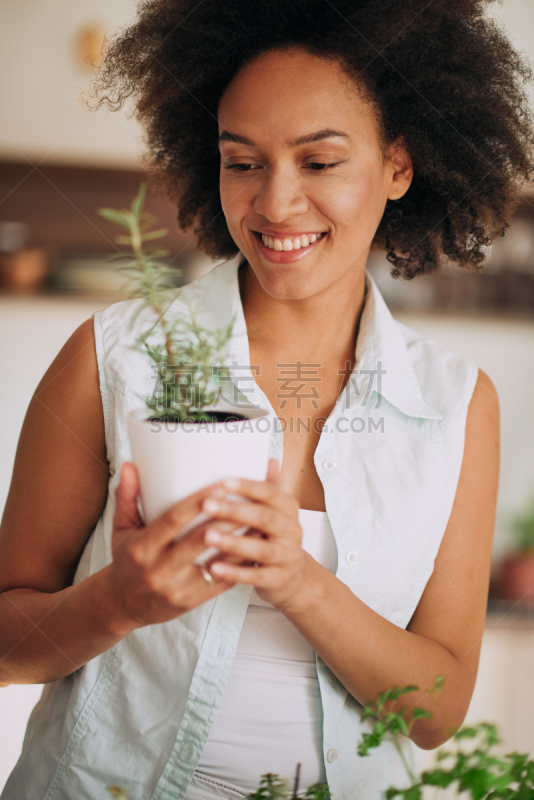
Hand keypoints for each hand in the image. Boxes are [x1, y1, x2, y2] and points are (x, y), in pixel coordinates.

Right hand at [108, 462, 244, 630]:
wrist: (124, 605)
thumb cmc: (127, 559)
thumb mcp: (121, 529)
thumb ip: (126, 496)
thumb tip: (129, 464)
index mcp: (142, 548)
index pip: (174, 519)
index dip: (198, 501)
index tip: (221, 485)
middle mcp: (158, 569)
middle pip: (199, 540)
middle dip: (226, 519)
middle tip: (248, 500)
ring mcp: (176, 588)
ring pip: (216, 563)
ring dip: (240, 542)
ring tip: (259, 522)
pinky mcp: (190, 603)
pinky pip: (221, 583)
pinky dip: (240, 566)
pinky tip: (254, 549)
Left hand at [199, 459, 315, 609]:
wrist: (295, 577)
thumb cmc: (276, 538)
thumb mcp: (276, 512)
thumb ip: (270, 488)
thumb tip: (271, 460)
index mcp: (289, 509)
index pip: (271, 493)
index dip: (248, 487)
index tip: (224, 482)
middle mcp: (292, 531)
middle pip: (264, 518)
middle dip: (235, 511)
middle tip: (207, 505)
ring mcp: (288, 556)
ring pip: (261, 548)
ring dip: (233, 541)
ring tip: (208, 536)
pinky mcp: (279, 579)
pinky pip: (256, 576)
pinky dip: (235, 572)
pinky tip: (214, 567)